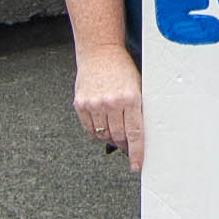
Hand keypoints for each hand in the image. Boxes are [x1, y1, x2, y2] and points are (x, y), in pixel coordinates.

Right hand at [74, 43, 145, 171]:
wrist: (100, 52)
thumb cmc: (122, 69)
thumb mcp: (137, 86)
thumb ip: (137, 110)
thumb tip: (136, 138)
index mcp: (131, 98)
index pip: (135, 134)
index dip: (136, 153)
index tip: (136, 166)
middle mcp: (112, 102)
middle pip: (119, 136)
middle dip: (124, 145)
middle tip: (126, 146)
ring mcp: (95, 104)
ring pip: (104, 135)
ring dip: (110, 138)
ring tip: (114, 131)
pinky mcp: (81, 104)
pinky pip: (89, 129)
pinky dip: (96, 133)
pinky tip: (102, 127)